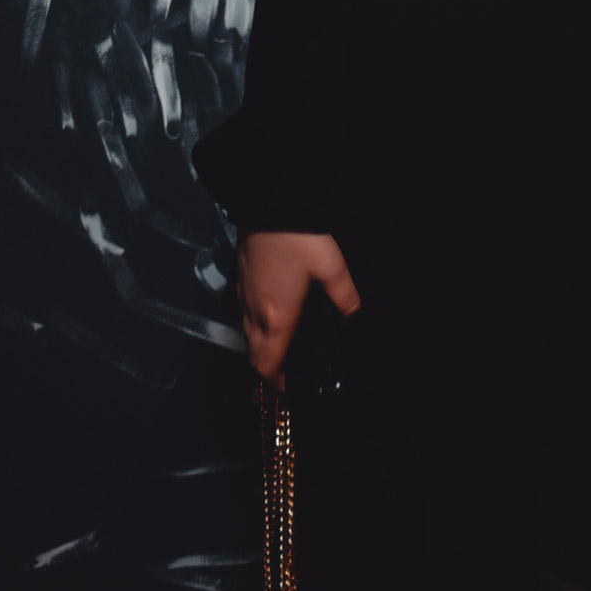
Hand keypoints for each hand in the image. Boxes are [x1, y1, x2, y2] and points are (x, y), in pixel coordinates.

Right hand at [235, 231, 361, 386]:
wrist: (268, 202)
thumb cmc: (299, 237)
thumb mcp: (332, 268)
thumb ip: (345, 299)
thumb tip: (351, 318)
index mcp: (276, 318)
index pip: (266, 366)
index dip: (275, 384)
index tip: (288, 389)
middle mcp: (253, 312)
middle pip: (253, 354)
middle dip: (268, 367)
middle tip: (288, 370)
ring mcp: (242, 294)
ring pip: (246, 333)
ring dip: (261, 345)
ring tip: (283, 342)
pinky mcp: (239, 277)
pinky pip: (243, 311)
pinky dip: (255, 321)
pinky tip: (273, 308)